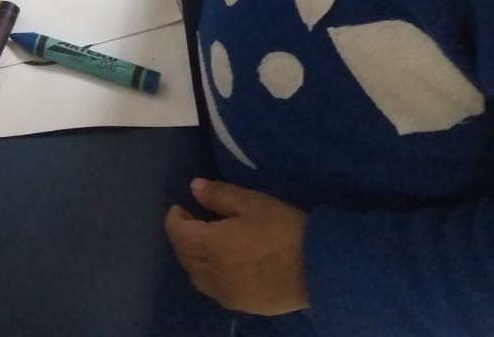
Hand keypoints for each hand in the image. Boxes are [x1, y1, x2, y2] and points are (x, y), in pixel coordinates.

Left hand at [165, 179, 309, 315]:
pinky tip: (222, 265)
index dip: (174, 219)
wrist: (319, 269)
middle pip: (184, 256)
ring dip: (192, 258)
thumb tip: (194, 187)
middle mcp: (212, 274)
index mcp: (211, 246)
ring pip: (196, 276)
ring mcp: (226, 294)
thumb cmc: (283, 229)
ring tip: (205, 242)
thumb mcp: (253, 203)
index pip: (178, 234)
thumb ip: (219, 195)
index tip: (180, 207)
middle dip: (182, 237)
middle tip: (192, 220)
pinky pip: (214, 290)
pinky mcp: (242, 305)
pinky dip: (208, 275)